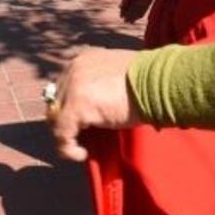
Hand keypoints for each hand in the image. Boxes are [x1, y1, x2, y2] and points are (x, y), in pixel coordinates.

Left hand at [48, 47, 143, 161]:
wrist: (159, 83)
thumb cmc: (147, 81)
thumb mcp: (118, 77)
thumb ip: (100, 86)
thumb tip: (94, 107)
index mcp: (84, 59)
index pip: (63, 86)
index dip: (68, 107)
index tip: (79, 125)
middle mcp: (74, 69)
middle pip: (56, 102)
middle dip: (65, 122)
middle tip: (79, 137)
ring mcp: (73, 86)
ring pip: (56, 119)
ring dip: (66, 136)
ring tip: (80, 147)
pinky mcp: (76, 106)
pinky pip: (62, 133)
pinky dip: (68, 148)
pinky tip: (82, 154)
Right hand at [119, 0, 157, 22]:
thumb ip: (125, 0)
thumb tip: (119, 8)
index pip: (126, 6)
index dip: (123, 12)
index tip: (121, 16)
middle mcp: (136, 0)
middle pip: (131, 10)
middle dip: (128, 16)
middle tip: (125, 21)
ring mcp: (141, 3)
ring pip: (136, 12)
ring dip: (133, 18)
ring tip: (129, 22)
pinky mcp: (147, 4)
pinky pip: (142, 12)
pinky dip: (139, 16)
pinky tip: (135, 19)